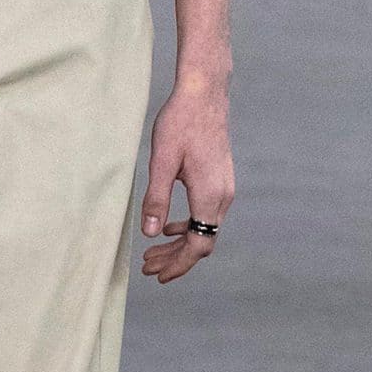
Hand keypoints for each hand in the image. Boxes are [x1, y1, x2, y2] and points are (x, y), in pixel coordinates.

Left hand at [139, 73, 233, 282]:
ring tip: (153, 253)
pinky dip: (187, 226)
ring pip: (204, 229)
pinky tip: (168, 227)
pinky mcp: (220, 180)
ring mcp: (224, 189)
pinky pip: (206, 215)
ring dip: (180, 244)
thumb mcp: (161, 161)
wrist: (204, 94)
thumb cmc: (181, 123)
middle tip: (148, 268)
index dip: (178, 265)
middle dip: (175, 259)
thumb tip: (151, 234)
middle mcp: (222, 197)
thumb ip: (157, 199)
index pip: (198, 245)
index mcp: (209, 196)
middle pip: (202, 242)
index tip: (158, 276)